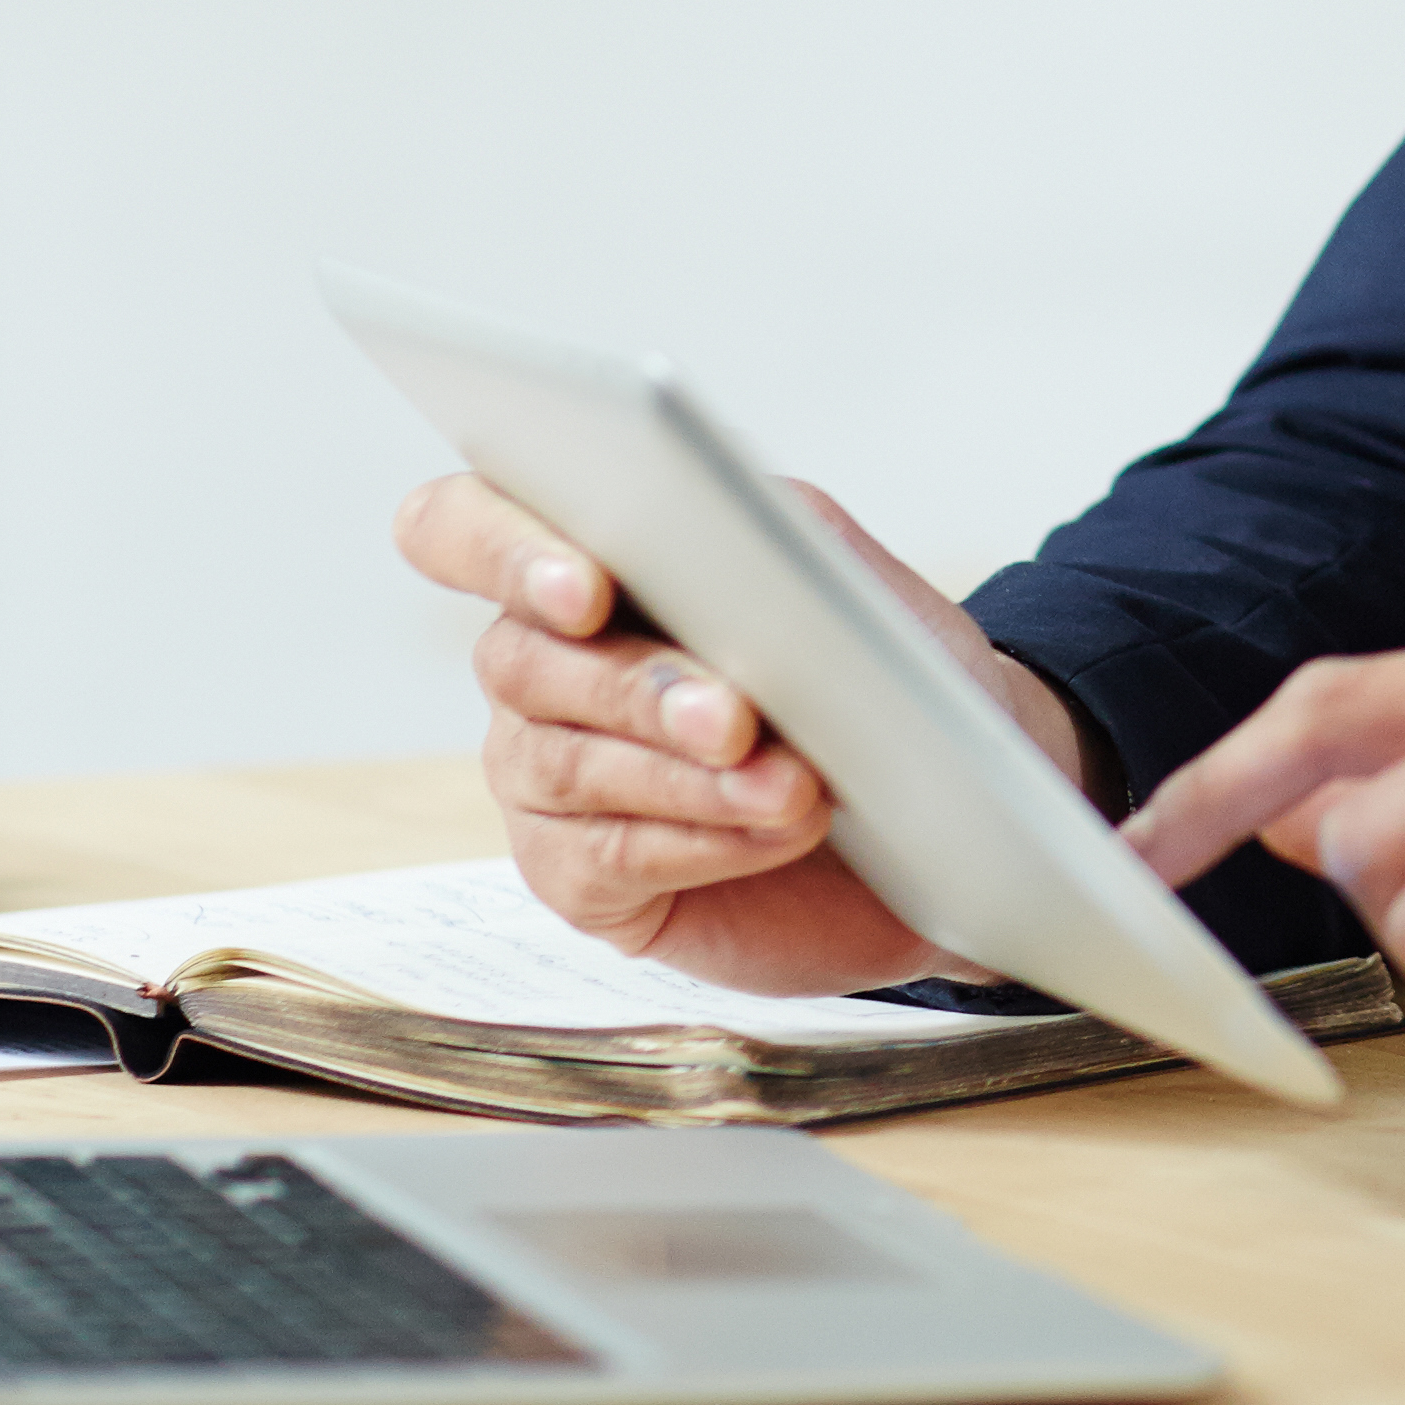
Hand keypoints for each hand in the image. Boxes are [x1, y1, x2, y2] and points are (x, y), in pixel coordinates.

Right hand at [389, 467, 1098, 993]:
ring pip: (568, 763)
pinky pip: (607, 857)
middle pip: (520, 659)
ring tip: (791, 785)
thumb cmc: (879, 678)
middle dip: (637, 686)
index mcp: (578, 562)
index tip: (585, 587)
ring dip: (686, 776)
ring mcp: (543, 775)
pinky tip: (776, 830)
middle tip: (735, 717)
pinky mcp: (576, 876)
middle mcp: (538, 666)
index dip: (497, 548)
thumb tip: (716, 533)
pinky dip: (702, 841)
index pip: (460, 528)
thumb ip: (774, 537)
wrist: (944, 810)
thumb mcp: (847, 581)